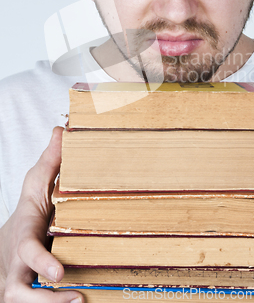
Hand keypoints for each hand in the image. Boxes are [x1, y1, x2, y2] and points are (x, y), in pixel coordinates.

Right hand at [0, 127, 83, 302]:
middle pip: (17, 291)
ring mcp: (19, 282)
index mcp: (23, 235)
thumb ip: (51, 160)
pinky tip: (77, 301)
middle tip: (76, 298)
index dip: (41, 262)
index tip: (59, 274)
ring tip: (81, 302)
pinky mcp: (28, 293)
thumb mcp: (37, 183)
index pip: (26, 250)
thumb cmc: (28, 209)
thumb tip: (64, 128)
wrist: (13, 235)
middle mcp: (16, 265)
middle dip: (41, 301)